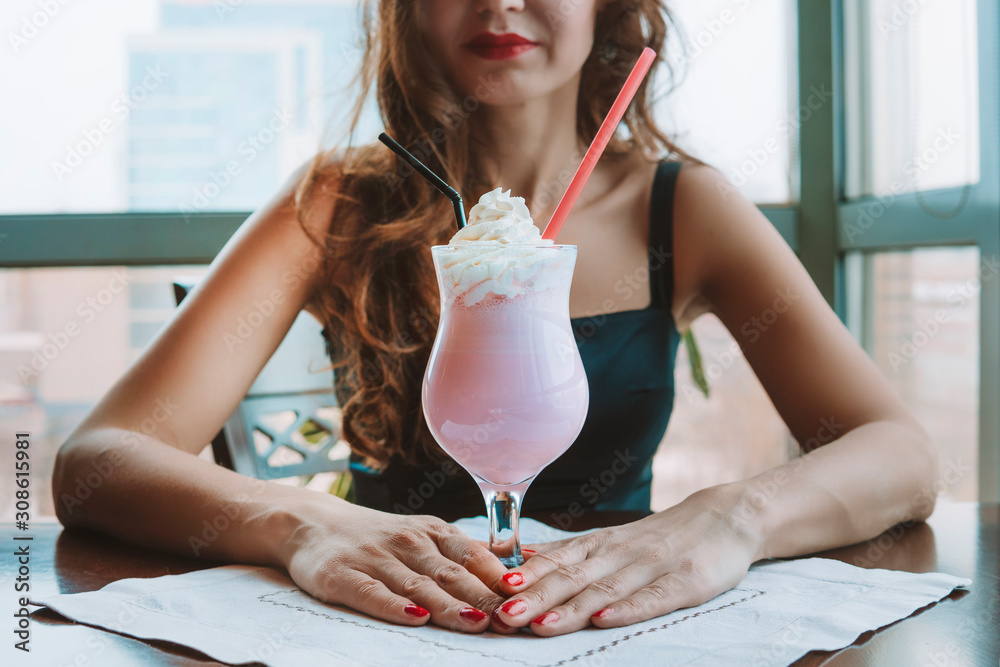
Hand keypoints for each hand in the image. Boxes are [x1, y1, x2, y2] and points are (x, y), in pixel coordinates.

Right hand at [280, 498, 508, 631]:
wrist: (312, 523)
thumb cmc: (378, 537)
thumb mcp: (423, 536)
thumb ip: (460, 555)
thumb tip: (513, 574)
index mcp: (433, 531)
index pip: (473, 557)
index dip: (500, 579)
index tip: (525, 599)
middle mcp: (408, 542)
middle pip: (452, 574)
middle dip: (484, 598)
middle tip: (511, 620)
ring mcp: (375, 559)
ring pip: (418, 586)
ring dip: (449, 606)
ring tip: (477, 623)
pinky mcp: (344, 577)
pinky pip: (373, 594)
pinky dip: (395, 606)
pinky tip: (415, 618)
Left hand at [493, 486, 761, 635]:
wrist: (725, 517)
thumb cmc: (661, 536)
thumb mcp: (611, 540)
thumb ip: (570, 552)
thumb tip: (519, 560)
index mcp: (600, 545)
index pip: (556, 561)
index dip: (523, 577)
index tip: (491, 590)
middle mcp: (620, 553)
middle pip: (572, 578)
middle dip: (535, 597)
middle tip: (503, 614)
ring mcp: (652, 567)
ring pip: (605, 590)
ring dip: (570, 608)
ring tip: (540, 625)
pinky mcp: (684, 582)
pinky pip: (653, 597)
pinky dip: (628, 609)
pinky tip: (605, 620)